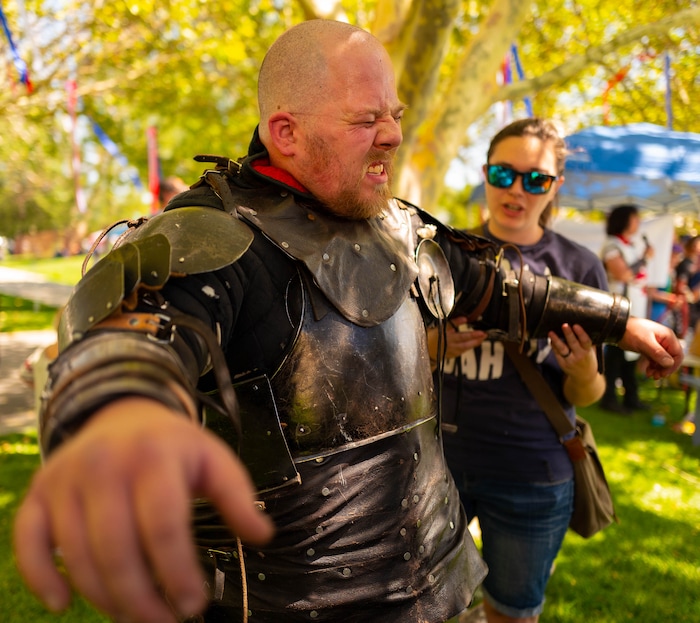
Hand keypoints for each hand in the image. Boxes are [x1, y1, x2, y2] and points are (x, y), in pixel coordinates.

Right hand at [13, 398, 273, 622]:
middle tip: (164, 622)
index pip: (163, 525)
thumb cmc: (173, 445)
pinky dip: (41, 577)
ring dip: (105, 597)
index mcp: (153, 456)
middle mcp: (103, 466)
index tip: (193, 606)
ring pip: (76, 555)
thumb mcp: (213, 458)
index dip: (177, 572)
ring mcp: (65, 479)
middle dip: (141, 599)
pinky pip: (27, 542)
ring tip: (134, 615)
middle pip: (116, 548)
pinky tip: (63, 602)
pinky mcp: (39, 492)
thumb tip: (263, 536)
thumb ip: (238, 496)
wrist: (123, 412)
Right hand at [427, 316, 487, 360]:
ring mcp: (451, 350)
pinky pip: (463, 350)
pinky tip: (475, 343)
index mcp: (443, 335)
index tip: (466, 319)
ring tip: (482, 337)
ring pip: (465, 346)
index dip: (458, 323)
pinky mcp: (452, 354)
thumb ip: (451, 323)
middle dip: (474, 336)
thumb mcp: (438, 328)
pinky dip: (469, 346)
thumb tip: (464, 318)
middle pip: (462, 339)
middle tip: (483, 333)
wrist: (426, 352)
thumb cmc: (431, 338)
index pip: (451, 327)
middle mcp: (447, 343)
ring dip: (475, 342)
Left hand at [549, 324, 604, 405]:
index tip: (576, 325)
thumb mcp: (592, 351)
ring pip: (562, 349)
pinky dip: (553, 345)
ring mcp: (570, 360)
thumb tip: (583, 325)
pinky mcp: (563, 363)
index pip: (585, 341)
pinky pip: (557, 353)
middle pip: (573, 343)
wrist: (585, 377)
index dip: (581, 333)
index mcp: (588, 351)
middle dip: (568, 334)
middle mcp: (580, 356)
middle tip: (564, 325)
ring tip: (550, 332)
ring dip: (556, 340)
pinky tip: (551, 338)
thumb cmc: (588, 359)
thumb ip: (587, 341)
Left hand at [618, 316, 682, 378]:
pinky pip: (655, 360)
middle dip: (665, 369)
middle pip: (671, 359)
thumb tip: (670, 363)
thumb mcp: (645, 342)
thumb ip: (657, 353)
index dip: (673, 365)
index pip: (677, 354)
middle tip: (657, 377)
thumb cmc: (631, 331)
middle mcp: (664, 341)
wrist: (617, 328)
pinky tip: (648, 372)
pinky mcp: (649, 349)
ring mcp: (657, 345)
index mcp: (667, 336)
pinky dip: (653, 367)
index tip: (664, 373)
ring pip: (663, 361)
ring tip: (651, 376)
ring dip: (659, 369)